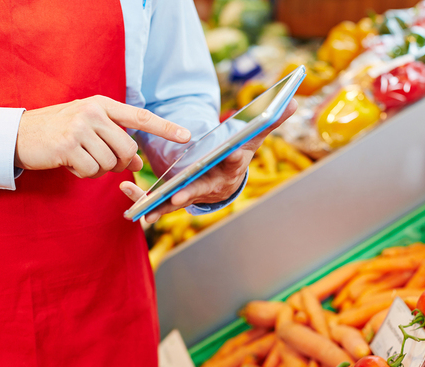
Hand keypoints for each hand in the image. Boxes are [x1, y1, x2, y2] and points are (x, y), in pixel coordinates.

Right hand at [15, 95, 190, 177]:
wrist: (19, 134)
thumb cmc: (59, 131)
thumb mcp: (90, 129)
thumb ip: (115, 140)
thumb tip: (139, 163)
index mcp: (102, 105)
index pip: (141, 117)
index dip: (166, 128)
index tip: (187, 136)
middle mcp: (93, 113)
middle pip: (128, 150)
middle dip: (122, 164)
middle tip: (105, 161)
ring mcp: (80, 128)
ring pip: (111, 163)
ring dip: (101, 170)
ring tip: (83, 160)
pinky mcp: (68, 147)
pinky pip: (92, 171)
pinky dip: (86, 174)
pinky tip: (72, 165)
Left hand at [120, 99, 297, 222]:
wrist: (223, 179)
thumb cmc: (237, 154)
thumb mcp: (252, 137)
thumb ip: (270, 120)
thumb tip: (295, 101)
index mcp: (230, 168)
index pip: (234, 163)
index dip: (233, 159)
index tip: (230, 153)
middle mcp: (212, 186)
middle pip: (202, 189)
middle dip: (192, 192)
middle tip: (180, 194)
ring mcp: (193, 195)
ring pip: (176, 202)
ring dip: (160, 205)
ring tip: (144, 207)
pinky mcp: (175, 199)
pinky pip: (159, 204)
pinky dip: (145, 203)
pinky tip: (128, 197)